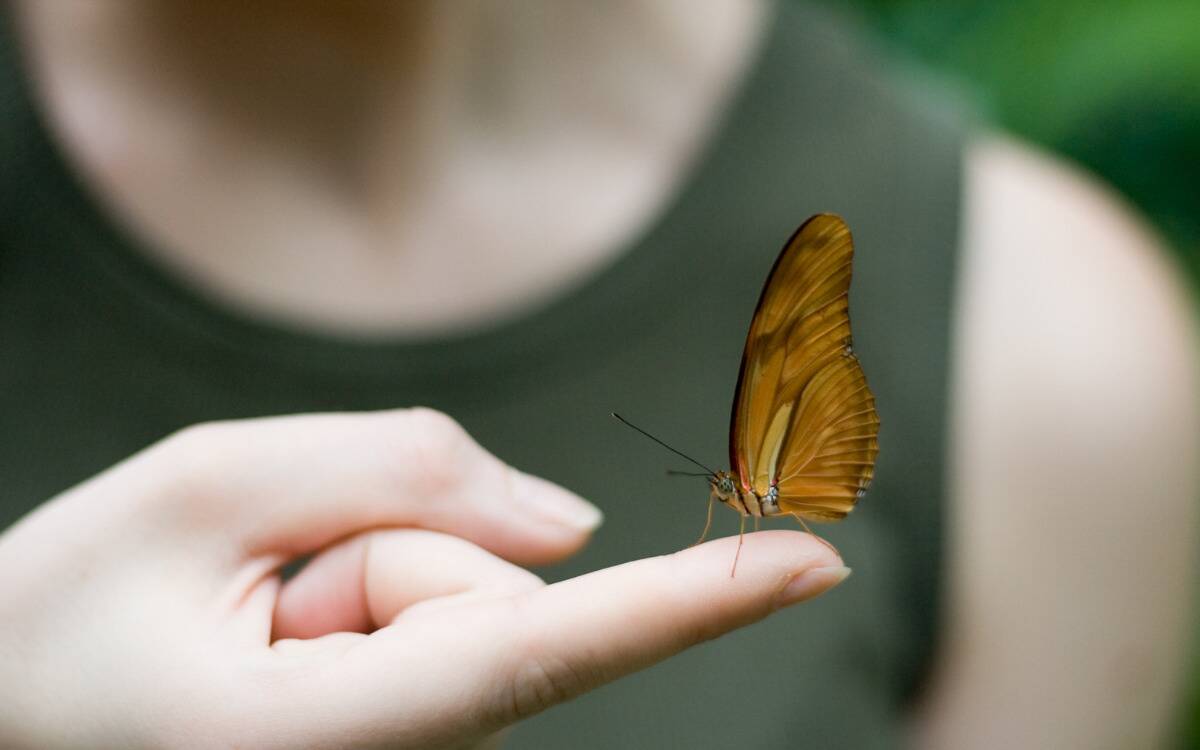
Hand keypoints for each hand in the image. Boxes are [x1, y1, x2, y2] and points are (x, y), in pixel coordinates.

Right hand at [0, 408, 846, 748]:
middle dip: (376, 544)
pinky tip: (271, 633)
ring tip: (238, 617)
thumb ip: (395, 473)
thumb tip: (569, 523)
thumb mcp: (198, 493)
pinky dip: (357, 593)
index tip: (814, 566)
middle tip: (241, 587)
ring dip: (350, 570)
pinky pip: (427, 619)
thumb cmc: (61, 621)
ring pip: (451, 594)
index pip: (550, 649)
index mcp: (328, 739)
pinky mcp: (403, 734)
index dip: (694, 601)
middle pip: (478, 582)